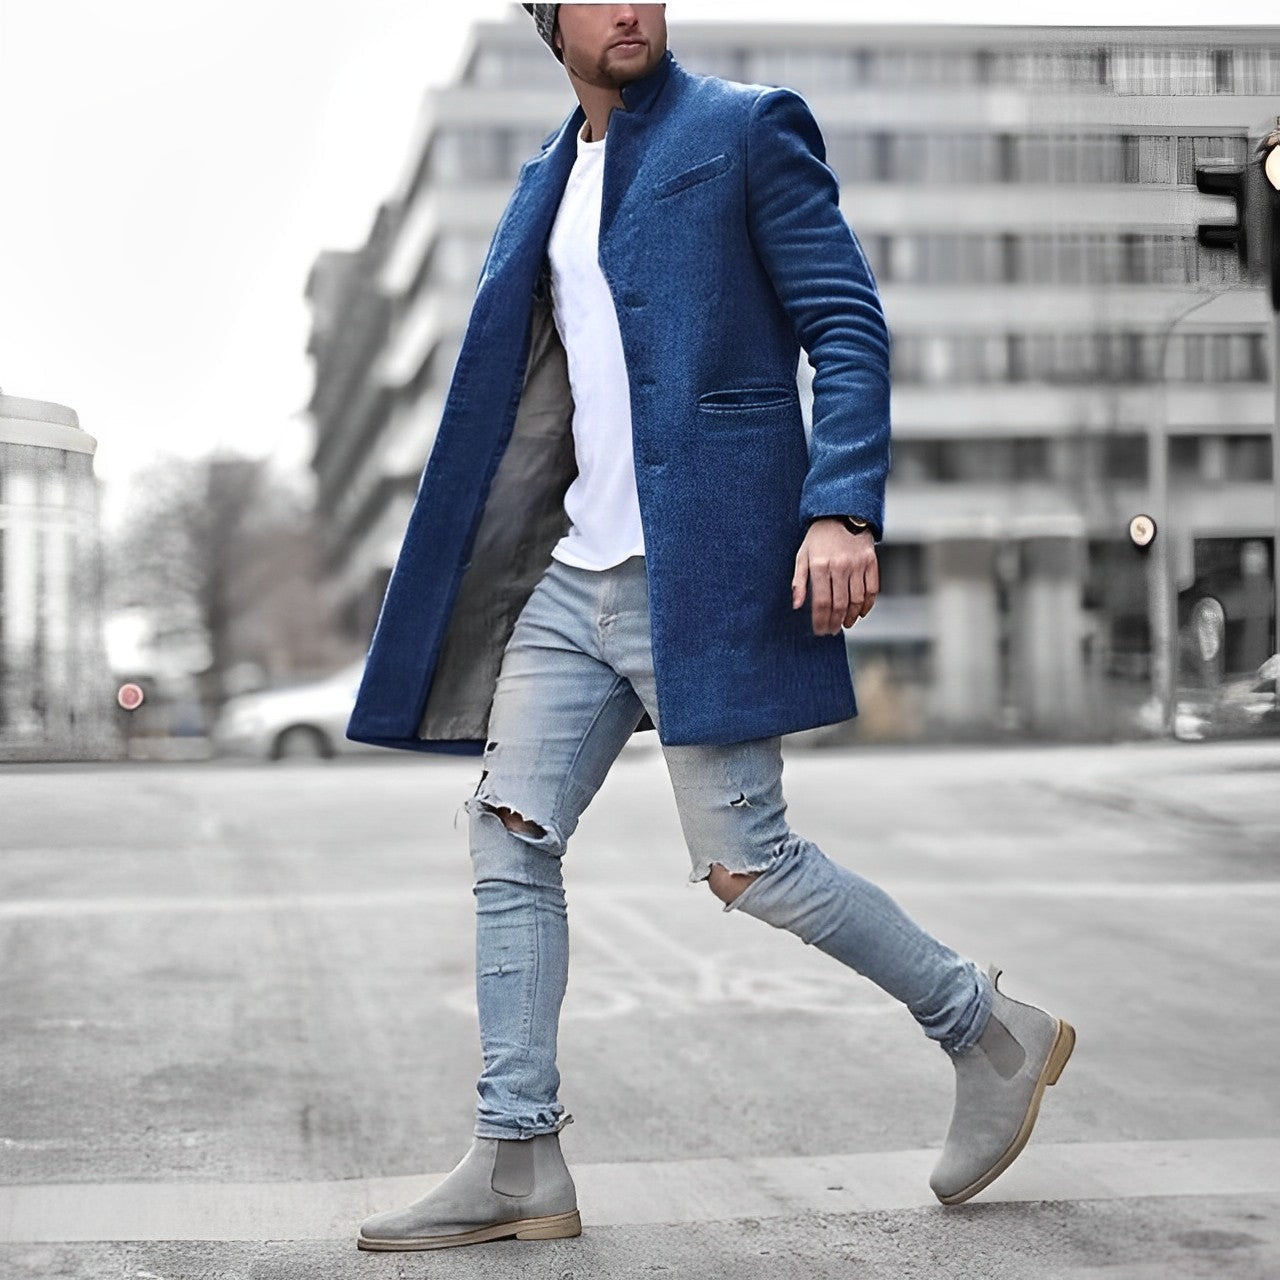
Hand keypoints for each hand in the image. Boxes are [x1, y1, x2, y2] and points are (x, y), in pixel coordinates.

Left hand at [791, 518, 878, 634]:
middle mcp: (840, 566)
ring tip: (845, 624)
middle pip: (839, 604)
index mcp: (820, 565)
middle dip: (835, 622)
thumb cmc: (818, 538)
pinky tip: (860, 613)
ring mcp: (857, 564)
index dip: (820, 620)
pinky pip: (872, 589)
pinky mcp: (871, 561)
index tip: (820, 630)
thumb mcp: (802, 556)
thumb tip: (796, 605)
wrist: (841, 513)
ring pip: (856, 600)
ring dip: (851, 617)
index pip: (821, 602)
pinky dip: (867, 605)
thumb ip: (799, 581)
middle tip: (832, 631)